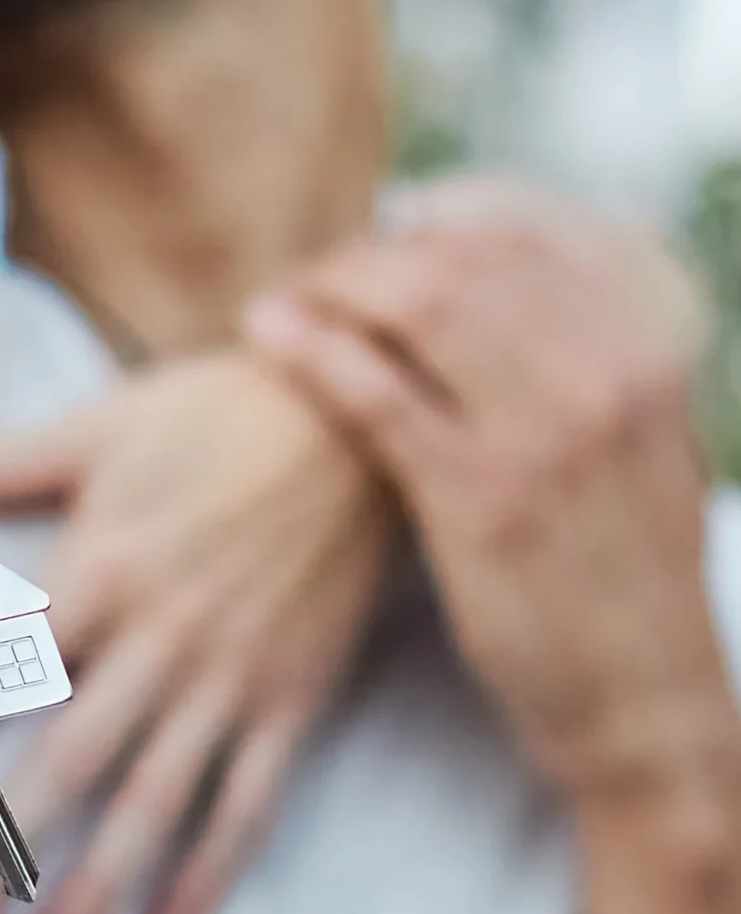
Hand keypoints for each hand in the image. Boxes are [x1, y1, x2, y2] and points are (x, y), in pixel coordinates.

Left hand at [0, 353, 393, 913]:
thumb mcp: (95, 431)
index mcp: (104, 568)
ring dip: (96, 889)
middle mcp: (164, 637)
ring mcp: (233, 680)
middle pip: (72, 757)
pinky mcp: (292, 703)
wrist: (358, 422)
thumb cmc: (208, 420)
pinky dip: (209, 876)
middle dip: (6, 844)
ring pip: (157, 804)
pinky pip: (249, 806)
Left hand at [245, 184, 724, 798]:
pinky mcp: (482, 498)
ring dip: (328, 288)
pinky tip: (264, 337)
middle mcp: (606, 373)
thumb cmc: (619, 566)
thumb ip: (578, 351)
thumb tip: (481, 269)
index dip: (436, 216)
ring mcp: (548, 433)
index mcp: (648, 347)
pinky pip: (376, 389)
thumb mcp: (635, 437)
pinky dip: (310, 349)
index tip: (381, 227)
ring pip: (414, 302)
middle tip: (310, 275)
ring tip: (278, 303)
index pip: (526, 228)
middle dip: (366, 253)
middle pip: (458, 254)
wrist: (647, 697)